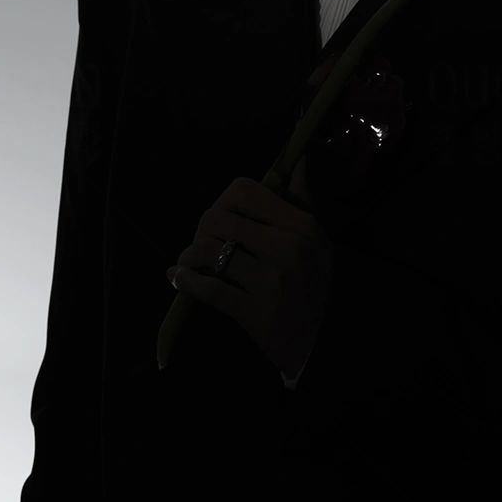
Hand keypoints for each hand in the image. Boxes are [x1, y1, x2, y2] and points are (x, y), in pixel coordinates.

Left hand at [165, 153, 331, 377]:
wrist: (323, 340)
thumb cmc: (315, 285)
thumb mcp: (317, 240)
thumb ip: (303, 201)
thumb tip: (299, 162)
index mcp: (300, 225)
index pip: (243, 191)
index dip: (221, 201)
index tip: (219, 218)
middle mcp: (286, 247)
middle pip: (218, 218)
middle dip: (200, 230)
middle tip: (199, 244)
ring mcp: (270, 281)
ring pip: (208, 251)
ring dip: (188, 256)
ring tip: (187, 262)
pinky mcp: (254, 312)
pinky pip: (207, 288)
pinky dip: (185, 282)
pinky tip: (178, 280)